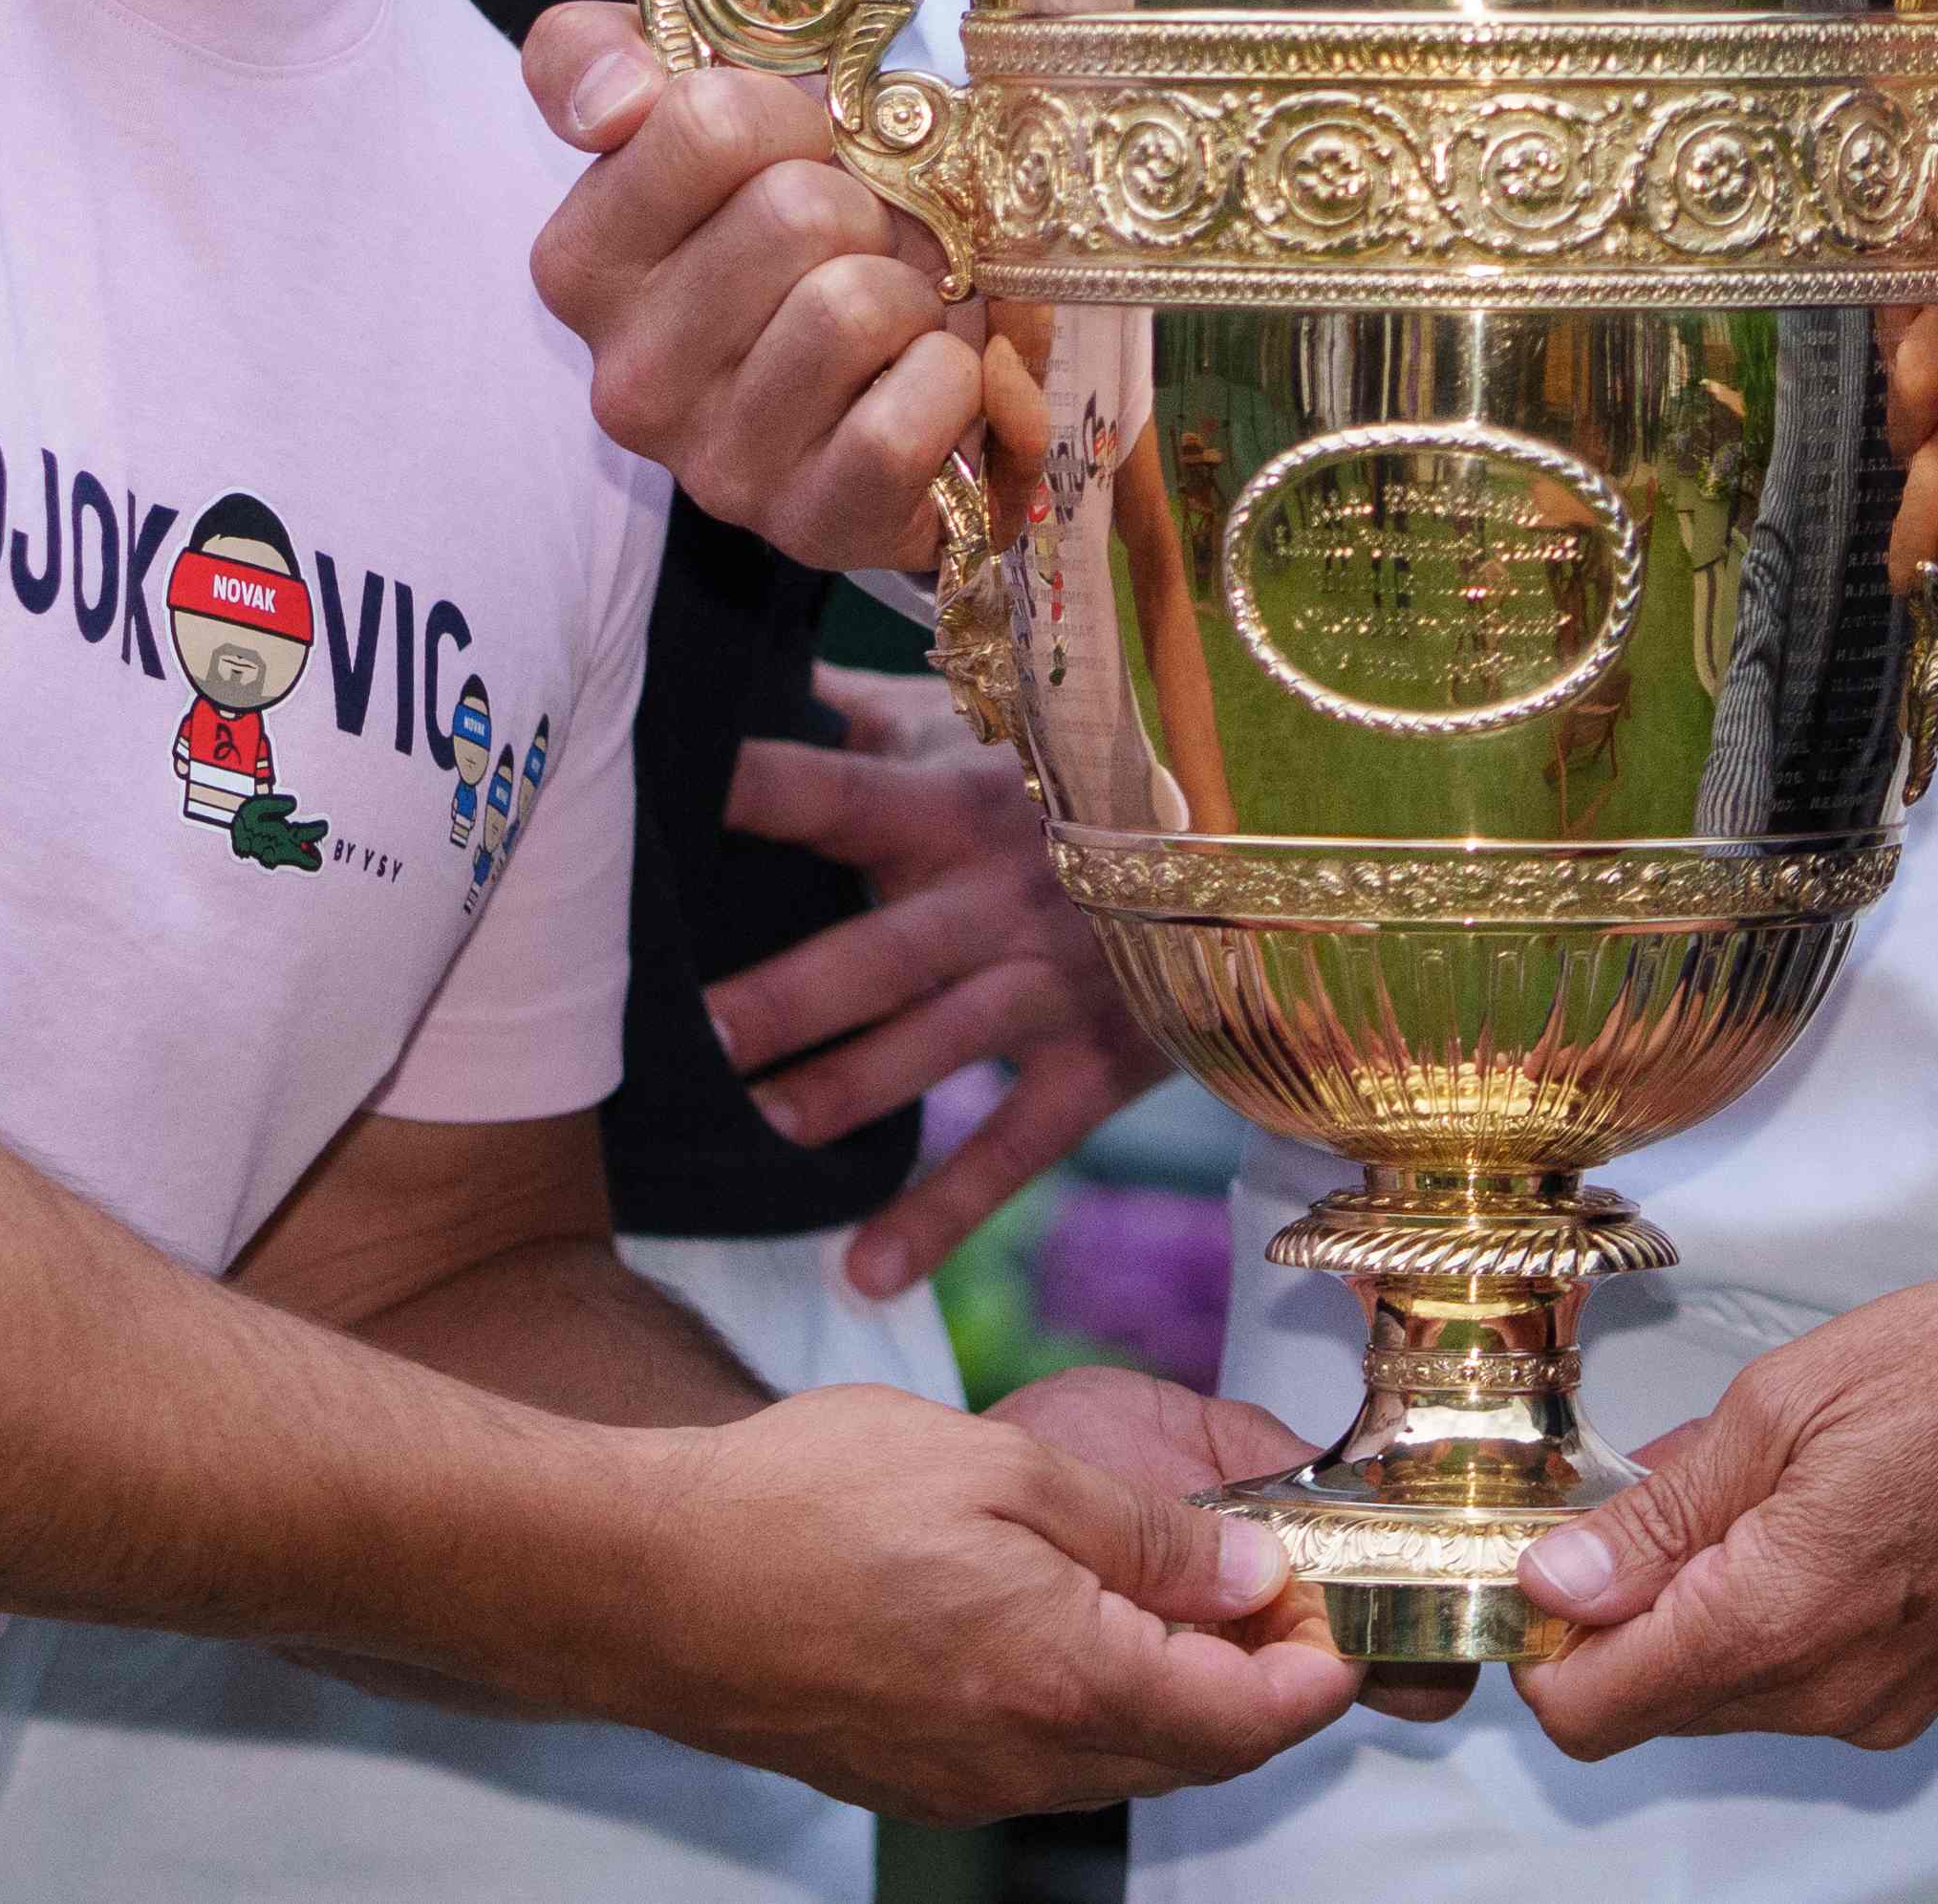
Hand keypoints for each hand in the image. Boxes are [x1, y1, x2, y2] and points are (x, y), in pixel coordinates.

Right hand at [519, 7, 986, 572]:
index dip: (791, 115)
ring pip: (855, 307)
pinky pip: (908, 415)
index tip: (803, 149)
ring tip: (895, 311)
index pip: (704, 124)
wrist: (873, 384)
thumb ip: (601, 59)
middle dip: (865, 208)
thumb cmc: (782, 229)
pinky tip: (922, 378)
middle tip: (865, 241)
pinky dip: (954, 378)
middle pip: (796, 213)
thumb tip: (615, 102)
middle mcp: (627, 376)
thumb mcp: (686, 110)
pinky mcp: (813, 526)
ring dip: (912, 293)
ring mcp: (716, 464)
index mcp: (584, 263)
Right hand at [618, 1379, 1361, 1813]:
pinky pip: (1044, 1763)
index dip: (1315, 1671)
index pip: (1246, 1718)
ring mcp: (964, 1783)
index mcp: (1065, 1678)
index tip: (1342, 1618)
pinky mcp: (914, 1779)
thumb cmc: (809, 1502)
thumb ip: (1142, 1533)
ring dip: (1179, 1699)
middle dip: (1260, 1687)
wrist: (647, 1579)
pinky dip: (1095, 1709)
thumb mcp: (1004, 1469)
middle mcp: (1025, 1760)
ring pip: (1121, 1761)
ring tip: (1193, 1600)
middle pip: (1196, 1752)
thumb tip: (1251, 1574)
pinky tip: (1080, 1630)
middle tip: (1284, 1597)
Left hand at [718, 665, 1175, 1296]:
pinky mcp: (1101, 1061)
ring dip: (850, 1090)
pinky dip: (944, 1213)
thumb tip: (749, 663)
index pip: (840, 790)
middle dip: (793, 994)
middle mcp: (1003, 891)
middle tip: (696, 1034)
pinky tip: (865, 1274)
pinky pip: (1015, 1147)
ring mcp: (1056, 981)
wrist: (1261, 839)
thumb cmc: (1075, 778)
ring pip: (940, 1043)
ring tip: (760, 1131)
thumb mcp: (982, 732)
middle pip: (885, 947)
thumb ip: (866, 721)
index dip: (764, 785)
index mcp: (956, 801)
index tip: (676, 786)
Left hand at [1511, 1282, 1937, 1760]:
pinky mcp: (1904, 1695)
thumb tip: (1557, 1574)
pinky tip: (1790, 1520)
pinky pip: (1785, 1682)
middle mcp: (1814, 1696)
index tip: (1544, 1552)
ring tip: (1732, 1488)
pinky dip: (1755, 1616)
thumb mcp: (1785, 1403)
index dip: (1541, 1634)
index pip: (1589, 1709)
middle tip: (1633, 1496)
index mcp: (1768, 1624)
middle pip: (1645, 1706)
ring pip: (1714, 1693)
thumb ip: (1661, 1507)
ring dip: (1686, 1608)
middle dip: (1612, 1613)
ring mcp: (1865, 1706)